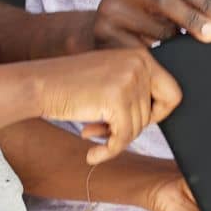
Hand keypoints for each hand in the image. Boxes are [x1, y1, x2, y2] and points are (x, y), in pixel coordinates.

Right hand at [32, 47, 181, 163]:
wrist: (38, 84)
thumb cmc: (70, 85)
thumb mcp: (111, 76)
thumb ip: (135, 88)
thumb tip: (161, 114)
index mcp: (141, 56)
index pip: (172, 92)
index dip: (157, 113)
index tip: (136, 120)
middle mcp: (140, 64)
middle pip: (156, 113)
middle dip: (133, 126)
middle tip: (109, 129)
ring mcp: (129, 80)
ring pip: (137, 128)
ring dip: (115, 137)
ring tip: (92, 130)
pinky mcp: (116, 99)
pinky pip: (123, 138)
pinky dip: (108, 152)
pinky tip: (92, 154)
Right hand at [88, 0, 210, 48]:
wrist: (89, 35)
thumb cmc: (137, 20)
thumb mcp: (155, 4)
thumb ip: (180, 5)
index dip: (206, 4)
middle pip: (165, 0)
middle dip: (193, 18)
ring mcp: (108, 10)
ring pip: (155, 29)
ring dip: (176, 42)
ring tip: (188, 50)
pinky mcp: (102, 35)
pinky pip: (140, 50)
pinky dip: (158, 59)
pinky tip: (170, 66)